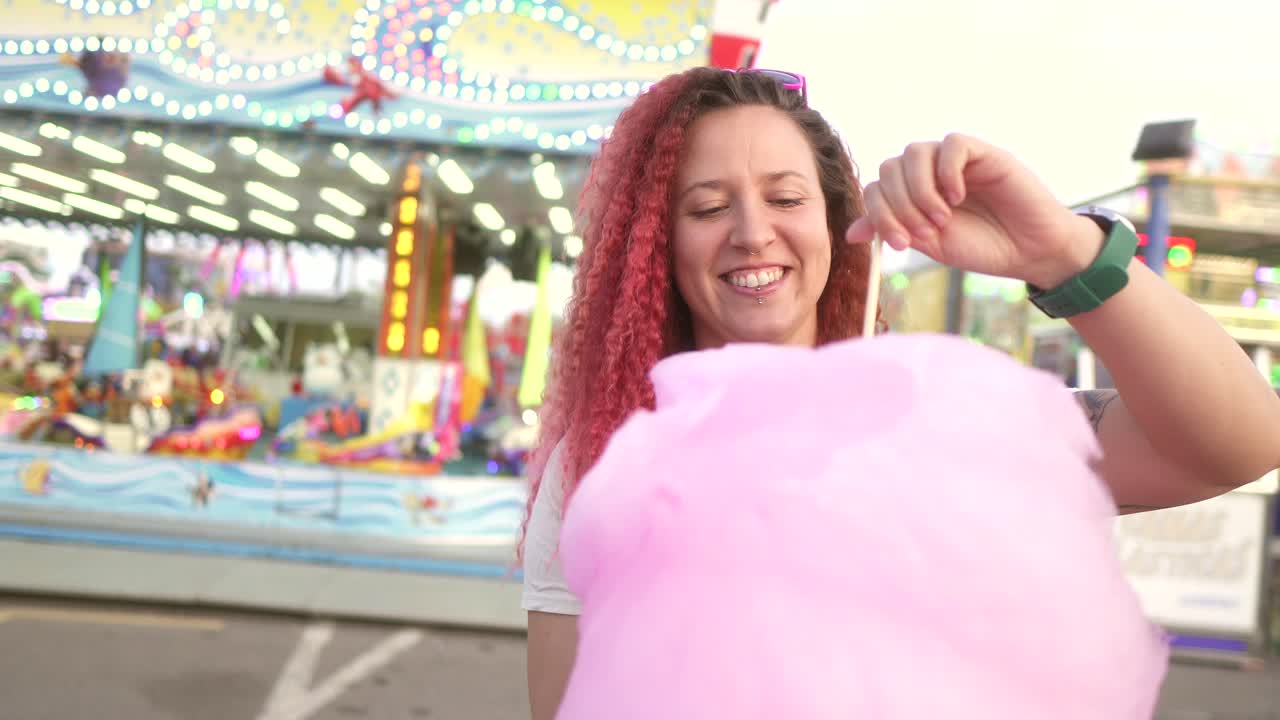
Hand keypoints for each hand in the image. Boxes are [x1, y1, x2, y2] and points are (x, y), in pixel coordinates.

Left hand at [845, 134, 1104, 288]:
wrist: (1029, 251)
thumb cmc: (982, 246)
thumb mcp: (929, 244)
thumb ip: (894, 230)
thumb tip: (851, 232)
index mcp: (912, 193)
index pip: (876, 188)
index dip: (880, 215)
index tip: (901, 245)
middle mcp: (930, 172)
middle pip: (890, 168)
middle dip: (899, 207)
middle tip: (922, 234)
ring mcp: (955, 160)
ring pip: (915, 152)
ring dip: (919, 191)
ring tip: (941, 219)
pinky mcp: (984, 153)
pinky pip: (952, 144)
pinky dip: (947, 172)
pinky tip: (956, 197)